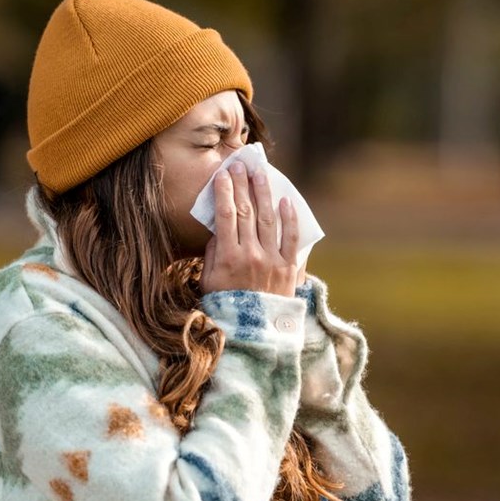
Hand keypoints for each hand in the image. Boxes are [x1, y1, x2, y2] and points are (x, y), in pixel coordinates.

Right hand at [201, 162, 299, 296]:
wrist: (252, 335)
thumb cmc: (226, 307)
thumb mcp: (208, 282)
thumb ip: (213, 253)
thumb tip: (219, 229)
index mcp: (228, 257)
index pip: (226, 215)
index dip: (225, 191)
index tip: (223, 175)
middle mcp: (251, 255)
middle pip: (246, 211)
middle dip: (242, 185)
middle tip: (240, 165)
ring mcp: (272, 260)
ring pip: (268, 218)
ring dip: (264, 192)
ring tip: (261, 173)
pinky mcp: (288, 268)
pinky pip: (291, 238)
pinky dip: (289, 218)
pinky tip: (285, 200)